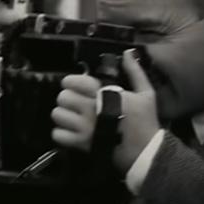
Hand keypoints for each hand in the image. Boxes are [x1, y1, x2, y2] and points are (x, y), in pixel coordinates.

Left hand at [53, 49, 160, 173]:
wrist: (146, 151)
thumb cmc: (145, 120)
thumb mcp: (146, 93)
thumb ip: (135, 72)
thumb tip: (127, 52)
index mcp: (104, 95)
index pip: (75, 82)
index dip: (70, 82)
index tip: (73, 85)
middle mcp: (91, 110)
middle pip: (62, 97)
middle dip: (67, 98)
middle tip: (74, 102)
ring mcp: (85, 128)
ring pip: (57, 114)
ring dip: (63, 115)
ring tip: (72, 117)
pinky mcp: (81, 144)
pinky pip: (58, 135)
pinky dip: (61, 133)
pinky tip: (71, 132)